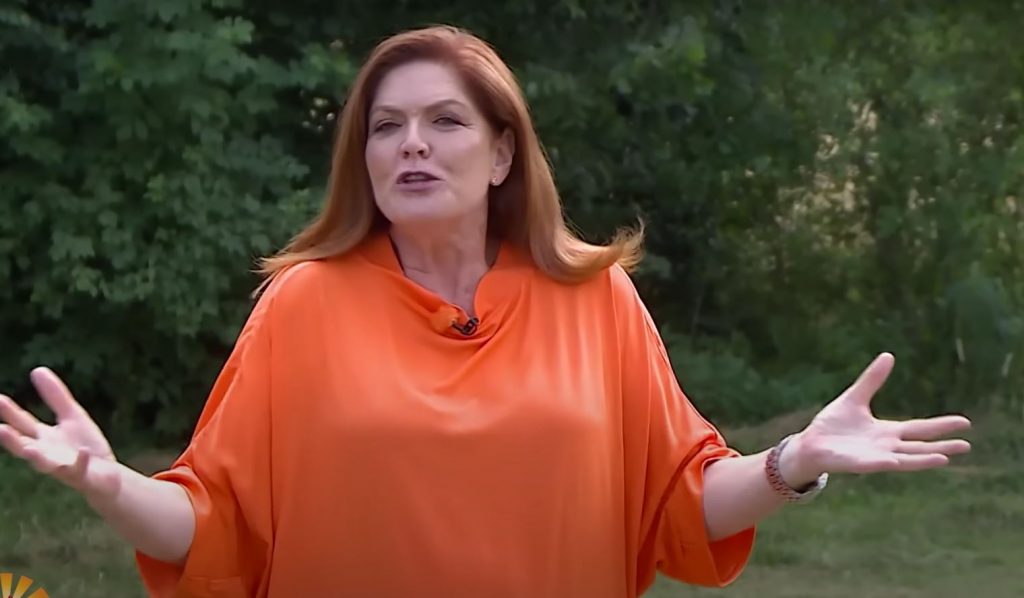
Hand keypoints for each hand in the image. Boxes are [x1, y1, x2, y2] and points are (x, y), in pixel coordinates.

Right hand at [0, 367, 122, 503]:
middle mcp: (46, 454)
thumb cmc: (83, 445)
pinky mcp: (81, 475)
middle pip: (25, 445)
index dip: (10, 412)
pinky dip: (80, 461)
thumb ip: (55, 396)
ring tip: (30, 449)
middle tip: (0, 429)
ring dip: (36, 457)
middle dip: (12, 439)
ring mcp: (62, 466)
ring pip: (44, 464)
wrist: (107, 475)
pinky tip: (83, 452)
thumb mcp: (71, 415)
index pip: (22, 423)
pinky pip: (79, 469)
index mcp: (42, 438)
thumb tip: (36, 369)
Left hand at [780, 353, 971, 486]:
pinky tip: (897, 460)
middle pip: (919, 446)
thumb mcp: (855, 398)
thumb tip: (888, 355)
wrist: (810, 444)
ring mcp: (874, 457)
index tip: (965, 422)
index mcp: (887, 432)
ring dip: (923, 459)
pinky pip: (875, 464)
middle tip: (967, 446)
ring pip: (905, 459)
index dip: (941, 425)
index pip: (920, 428)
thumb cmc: (832, 426)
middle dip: (942, 445)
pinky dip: (888, 462)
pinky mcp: (858, 464)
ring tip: (945, 458)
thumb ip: (872, 380)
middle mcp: (886, 447)